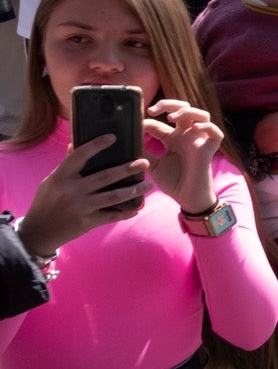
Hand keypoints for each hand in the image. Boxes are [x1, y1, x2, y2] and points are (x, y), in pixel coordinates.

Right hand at [16, 135, 152, 254]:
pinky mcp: (87, 222)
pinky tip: (137, 208)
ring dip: (133, 190)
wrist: (39, 231)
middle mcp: (71, 191)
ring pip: (113, 196)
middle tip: (144, 163)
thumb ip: (67, 166)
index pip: (79, 156)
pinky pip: (111, 215)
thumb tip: (76, 144)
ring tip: (148, 184)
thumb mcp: (52, 181)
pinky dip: (125, 212)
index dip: (96, 145)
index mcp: (61, 177)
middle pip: (105, 176)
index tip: (113, 137)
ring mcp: (80, 207)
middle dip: (127, 169)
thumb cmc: (46, 201)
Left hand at [144, 99, 224, 214]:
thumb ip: (143, 152)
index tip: (136, 123)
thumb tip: (129, 140)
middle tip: (152, 110)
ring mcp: (199, 141)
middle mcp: (186, 136)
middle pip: (183, 109)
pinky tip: (196, 127)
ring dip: (187, 111)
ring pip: (201, 115)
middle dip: (168, 104)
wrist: (187, 199)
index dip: (148, 119)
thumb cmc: (173, 182)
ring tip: (172, 117)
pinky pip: (216, 134)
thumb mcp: (152, 165)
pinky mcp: (208, 150)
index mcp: (173, 139)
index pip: (160, 122)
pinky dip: (208, 127)